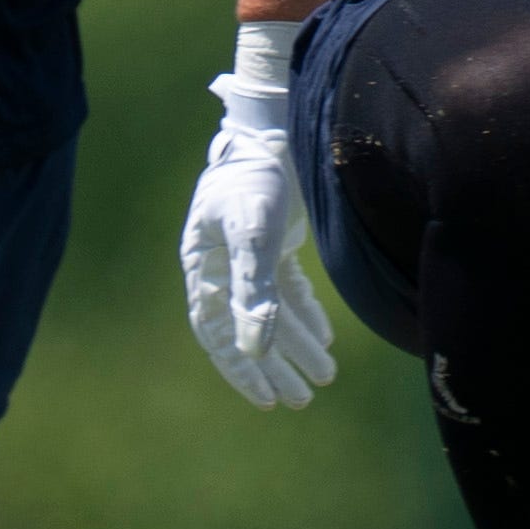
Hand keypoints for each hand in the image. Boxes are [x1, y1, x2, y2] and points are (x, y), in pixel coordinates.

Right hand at [180, 59, 334, 410]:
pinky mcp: (274, 240)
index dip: (241, 369)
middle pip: (247, 329)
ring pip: (273, 312)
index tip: (268, 399)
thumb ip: (255, 291)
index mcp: (204, 266)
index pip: (218, 332)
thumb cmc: (258, 178)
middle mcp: (222, 264)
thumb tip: (255, 349)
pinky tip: (325, 337)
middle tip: (301, 399)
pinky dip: (305, 313)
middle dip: (275, 366)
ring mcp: (248, 253)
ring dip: (297, 344)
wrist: (277, 129)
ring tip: (325, 376)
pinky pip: (288, 289)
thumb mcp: (255, 234)